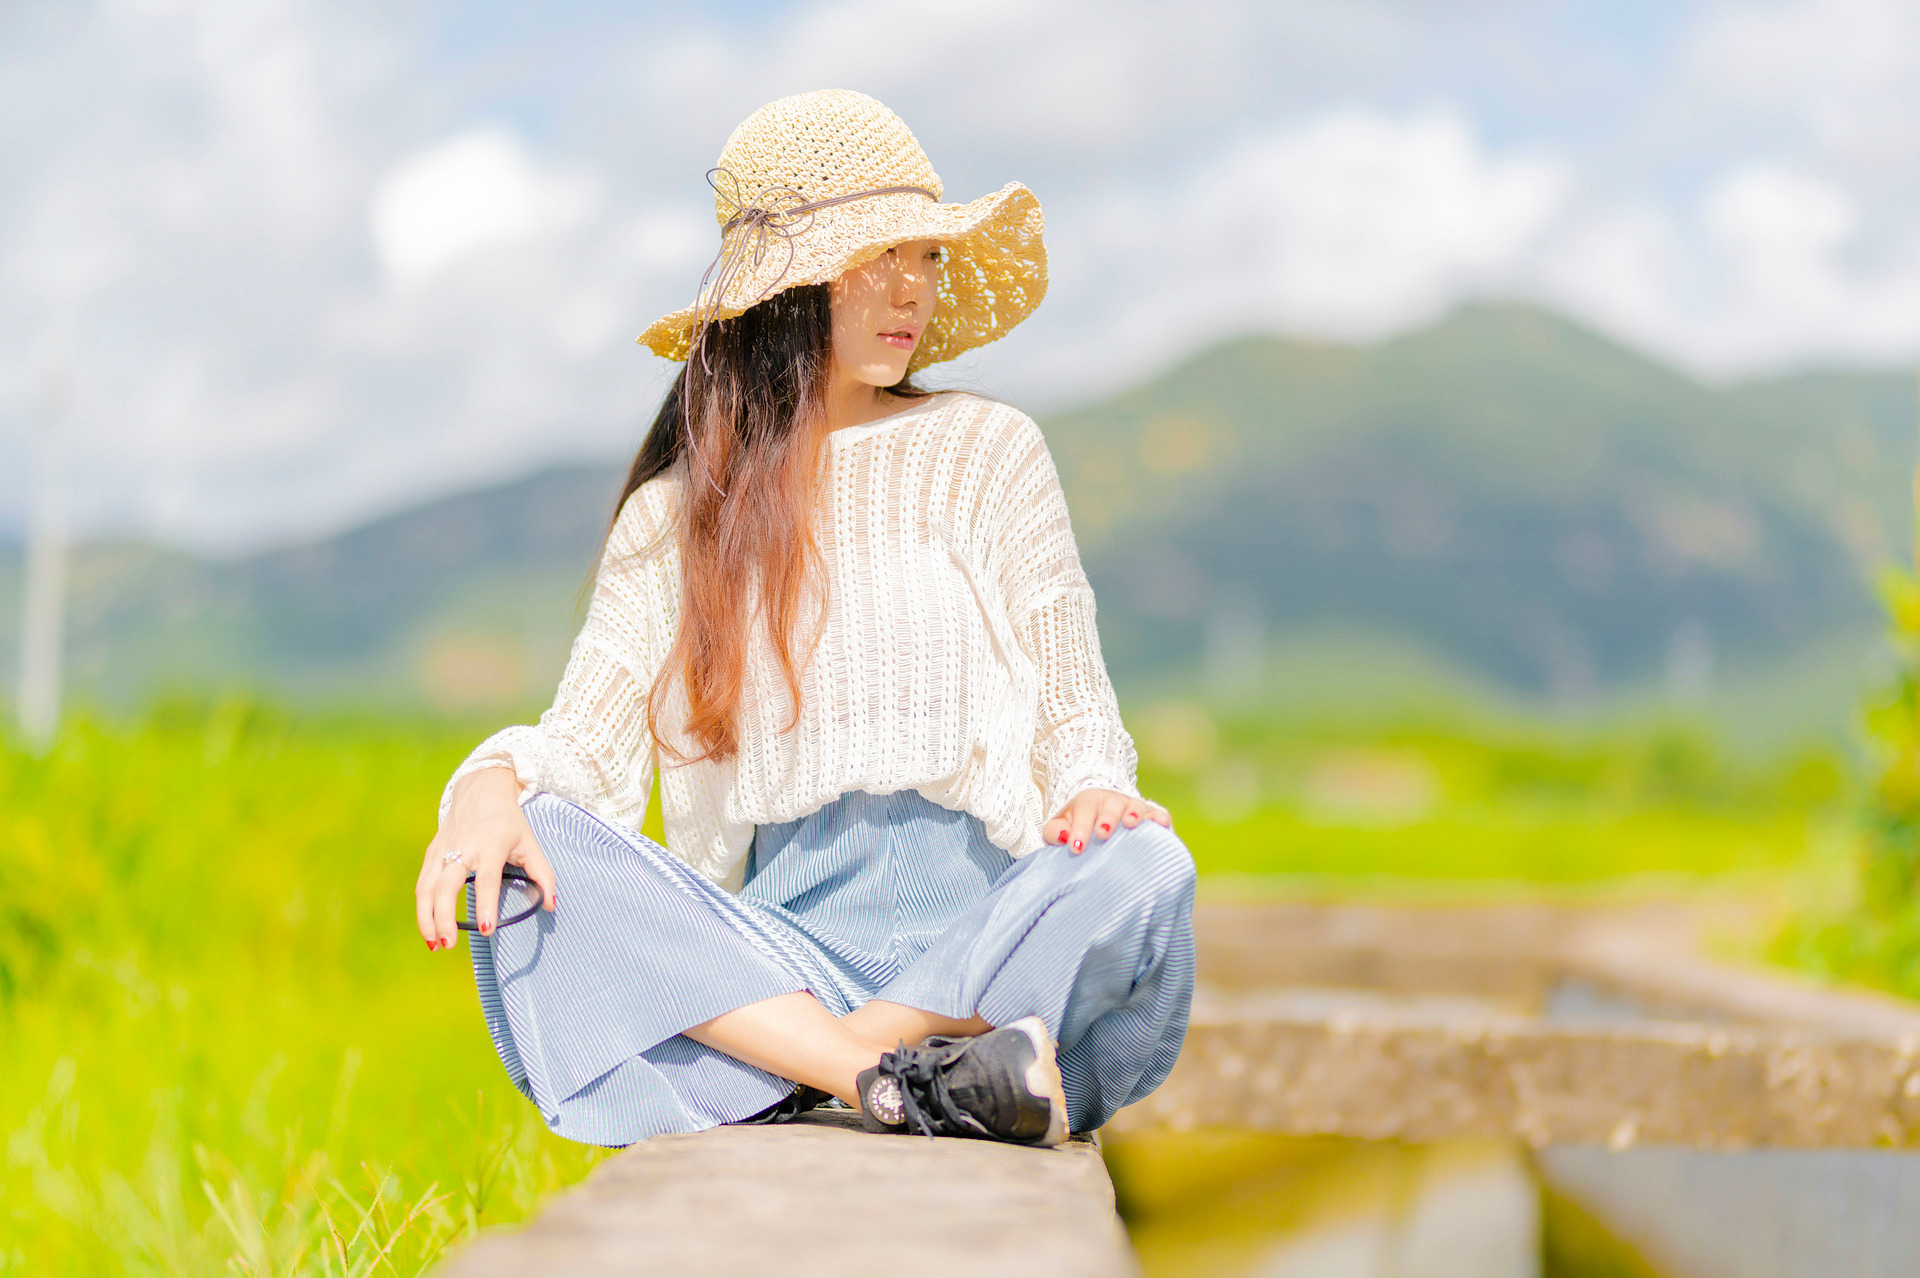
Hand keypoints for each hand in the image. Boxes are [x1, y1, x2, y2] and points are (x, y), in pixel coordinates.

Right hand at [416, 767, 557, 950]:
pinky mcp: (432, 852)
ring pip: (427, 888)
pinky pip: (422, 883)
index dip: (486, 905)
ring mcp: (443, 850)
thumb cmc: (509, 821)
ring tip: (434, 945)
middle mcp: (463, 848)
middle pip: (446, 887)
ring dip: (427, 918)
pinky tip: (428, 927)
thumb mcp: (530, 844)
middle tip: (449, 945)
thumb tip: (551, 905)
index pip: (486, 880)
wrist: (481, 789)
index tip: (486, 929)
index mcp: (491, 846)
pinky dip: (422, 907)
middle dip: (444, 918)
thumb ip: (543, 875)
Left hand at [1042, 788, 1171, 854]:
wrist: (1099, 815)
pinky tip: (1162, 824)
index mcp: (1088, 801)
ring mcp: (1133, 806)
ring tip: (1130, 824)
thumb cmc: (1077, 826)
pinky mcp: (1150, 814)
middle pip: (1111, 805)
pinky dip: (1160, 817)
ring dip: (1134, 813)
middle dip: (1107, 818)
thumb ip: (1055, 831)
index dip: (1080, 828)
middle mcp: (1112, 800)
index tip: (1076, 848)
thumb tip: (1064, 837)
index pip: (1084, 810)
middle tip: (1102, 834)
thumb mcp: (1060, 826)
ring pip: (1136, 805)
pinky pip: (1158, 813)